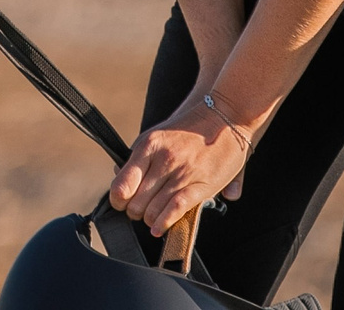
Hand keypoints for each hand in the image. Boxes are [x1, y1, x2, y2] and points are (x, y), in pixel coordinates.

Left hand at [108, 99, 250, 236]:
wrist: (225, 115)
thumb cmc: (189, 128)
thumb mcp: (157, 135)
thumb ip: (138, 156)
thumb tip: (118, 175)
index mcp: (148, 146)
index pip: (122, 184)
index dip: (118, 200)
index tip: (122, 203)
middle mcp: (163, 159)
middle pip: (136, 202)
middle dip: (135, 212)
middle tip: (141, 212)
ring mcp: (182, 173)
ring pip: (153, 210)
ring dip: (150, 219)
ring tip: (153, 219)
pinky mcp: (201, 185)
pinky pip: (175, 209)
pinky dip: (164, 223)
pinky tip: (159, 228)